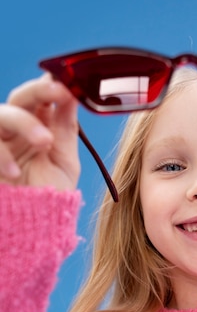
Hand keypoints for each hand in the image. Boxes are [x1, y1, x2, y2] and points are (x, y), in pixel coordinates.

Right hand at [0, 76, 79, 191]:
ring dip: (24, 122)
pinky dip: (1, 155)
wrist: (33, 227)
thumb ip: (66, 129)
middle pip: (19, 98)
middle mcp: (16, 131)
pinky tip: (15, 172)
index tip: (69, 84)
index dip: (52, 85)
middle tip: (60, 93)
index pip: (41, 96)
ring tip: (45, 142)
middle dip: (39, 91)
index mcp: (39, 128)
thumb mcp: (64, 162)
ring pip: (1, 115)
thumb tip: (74, 93)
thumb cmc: (49, 196)